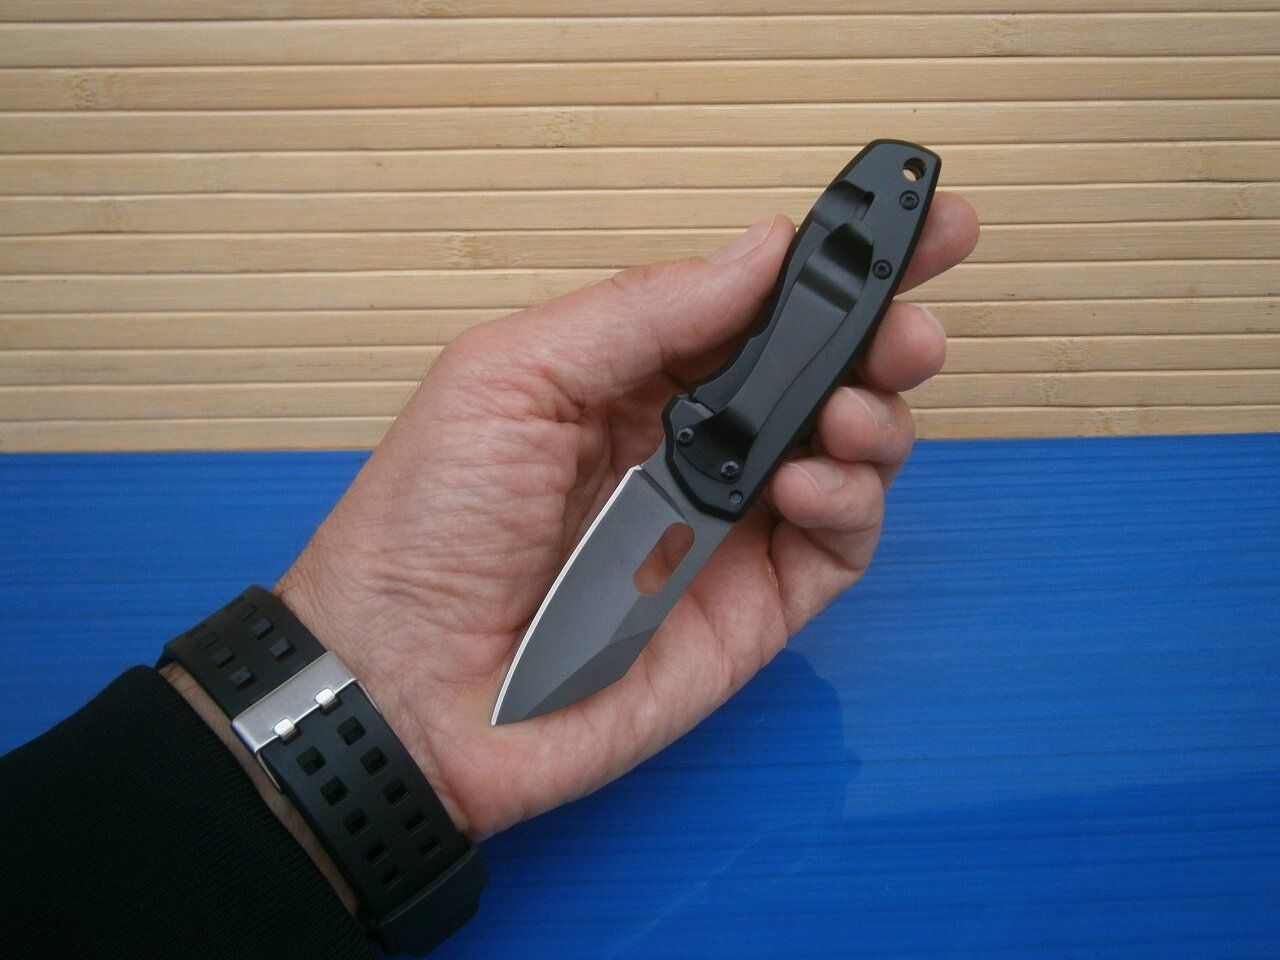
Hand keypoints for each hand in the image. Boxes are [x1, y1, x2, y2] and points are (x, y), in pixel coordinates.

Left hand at [278, 197, 978, 838]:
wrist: (407, 685)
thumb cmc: (426, 524)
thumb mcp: (511, 377)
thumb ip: (642, 312)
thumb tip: (760, 250)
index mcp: (631, 376)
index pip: (754, 306)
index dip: (834, 266)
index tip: (910, 223)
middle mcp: (690, 442)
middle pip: (819, 375)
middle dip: (883, 337)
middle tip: (910, 325)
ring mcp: (728, 524)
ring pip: (848, 454)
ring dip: (875, 416)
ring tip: (849, 410)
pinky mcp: (755, 603)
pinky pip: (839, 543)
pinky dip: (850, 503)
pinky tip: (807, 485)